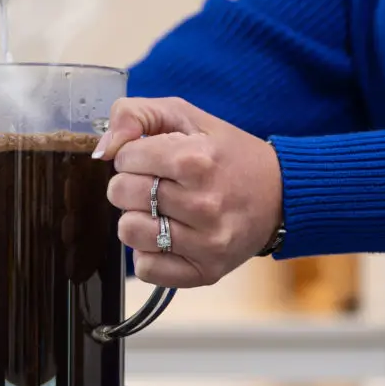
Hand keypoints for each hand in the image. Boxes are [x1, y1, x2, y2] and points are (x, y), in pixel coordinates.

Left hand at [95, 97, 282, 288]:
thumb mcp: (186, 116)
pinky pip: (146, 267)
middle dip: (131, 183)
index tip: (154, 157)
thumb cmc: (226, 153)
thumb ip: (136, 114)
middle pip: (121, 193)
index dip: (133, 154)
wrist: (282, 195)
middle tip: (156, 182)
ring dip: (136, 217)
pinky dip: (149, 252)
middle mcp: (203, 203)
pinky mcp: (206, 271)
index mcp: (196, 159)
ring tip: (161, 209)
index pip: (125, 158)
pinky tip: (168, 235)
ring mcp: (206, 242)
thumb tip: (103, 148)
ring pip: (128, 231)